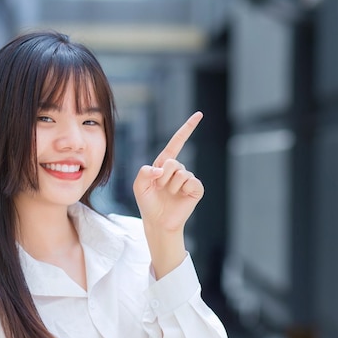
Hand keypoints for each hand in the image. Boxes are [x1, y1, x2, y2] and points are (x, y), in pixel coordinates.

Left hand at [133, 111, 203, 232]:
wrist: (158, 222)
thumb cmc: (148, 204)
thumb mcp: (139, 185)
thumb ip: (145, 171)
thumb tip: (161, 168)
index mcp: (164, 164)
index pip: (177, 142)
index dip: (188, 128)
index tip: (199, 115)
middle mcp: (178, 169)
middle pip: (173, 162)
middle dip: (163, 176)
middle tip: (160, 188)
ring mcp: (188, 179)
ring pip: (180, 173)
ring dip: (171, 185)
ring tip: (169, 195)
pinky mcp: (196, 189)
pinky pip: (191, 181)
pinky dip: (183, 189)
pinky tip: (180, 197)